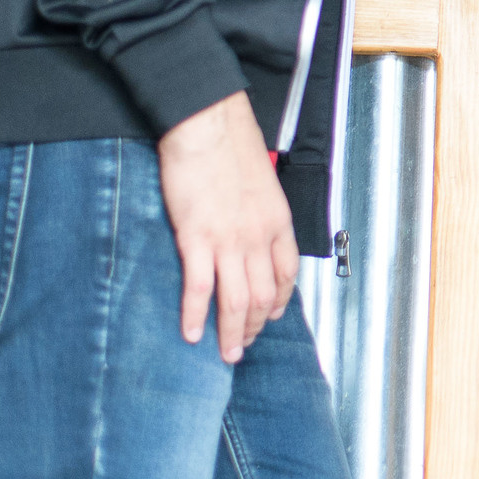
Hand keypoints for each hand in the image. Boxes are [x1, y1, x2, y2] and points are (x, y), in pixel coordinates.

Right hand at [156, 91, 298, 363]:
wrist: (207, 124)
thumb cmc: (230, 146)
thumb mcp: (260, 182)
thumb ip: (260, 211)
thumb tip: (252, 230)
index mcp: (278, 221)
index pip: (286, 273)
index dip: (279, 300)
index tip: (271, 315)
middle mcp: (259, 236)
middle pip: (263, 295)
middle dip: (254, 326)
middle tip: (242, 347)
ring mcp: (229, 240)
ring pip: (236, 301)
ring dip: (231, 333)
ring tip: (225, 354)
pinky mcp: (197, 238)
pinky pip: (199, 288)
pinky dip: (196, 315)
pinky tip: (191, 333)